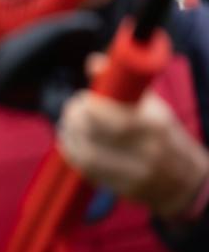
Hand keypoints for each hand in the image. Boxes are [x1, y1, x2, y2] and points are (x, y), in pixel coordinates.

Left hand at [58, 54, 208, 218]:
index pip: (114, 119)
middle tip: (70, 110)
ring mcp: (135, 174)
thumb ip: (123, 84)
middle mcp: (147, 152)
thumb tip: (93, 61)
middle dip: (75, 121)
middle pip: (96, 137)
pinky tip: (69, 144)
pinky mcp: (124, 189)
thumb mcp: (153, 107)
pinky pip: (89, 172)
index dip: (89, 108)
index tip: (81, 98)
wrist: (185, 180)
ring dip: (70, 138)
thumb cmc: (164, 135)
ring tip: (66, 125)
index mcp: (155, 127)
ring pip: (88, 156)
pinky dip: (74, 155)